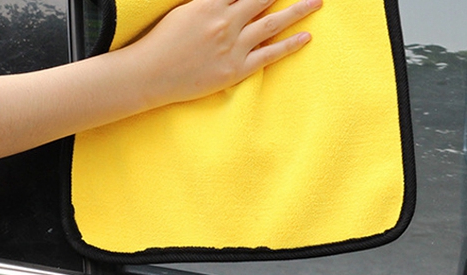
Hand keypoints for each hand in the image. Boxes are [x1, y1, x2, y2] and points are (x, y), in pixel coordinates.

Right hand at [126, 0, 322, 107]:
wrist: (150, 74)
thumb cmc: (163, 41)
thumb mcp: (184, 9)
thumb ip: (210, 2)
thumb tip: (228, 0)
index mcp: (209, 4)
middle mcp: (225, 21)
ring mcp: (233, 46)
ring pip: (273, 23)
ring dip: (298, 11)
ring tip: (316, 2)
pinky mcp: (237, 69)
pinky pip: (270, 55)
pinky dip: (290, 45)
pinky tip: (307, 37)